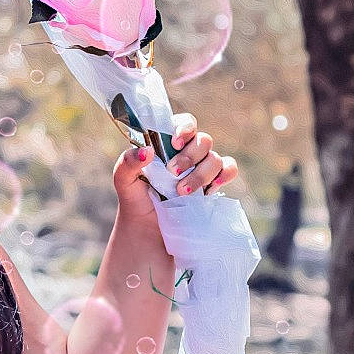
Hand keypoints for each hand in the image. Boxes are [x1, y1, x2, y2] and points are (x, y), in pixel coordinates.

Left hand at [113, 111, 238, 210]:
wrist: (147, 230)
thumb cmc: (136, 199)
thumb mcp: (124, 181)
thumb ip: (127, 162)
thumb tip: (147, 151)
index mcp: (168, 143)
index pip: (184, 123)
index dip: (185, 127)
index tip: (176, 142)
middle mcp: (188, 152)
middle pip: (203, 140)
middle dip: (189, 157)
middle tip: (172, 172)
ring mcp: (203, 167)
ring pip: (215, 158)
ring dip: (201, 174)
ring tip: (181, 192)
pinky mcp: (213, 184)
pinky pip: (229, 170)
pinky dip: (225, 175)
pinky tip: (210, 188)